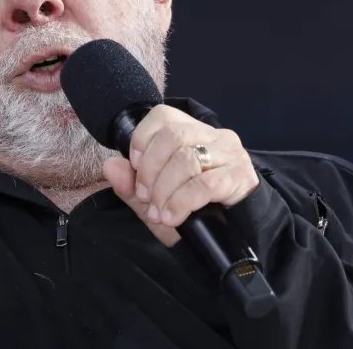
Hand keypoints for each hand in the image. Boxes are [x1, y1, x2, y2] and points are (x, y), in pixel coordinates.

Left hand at [102, 105, 258, 245]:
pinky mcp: (241, 177)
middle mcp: (214, 137)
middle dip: (150, 170)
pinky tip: (173, 217)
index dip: (142, 140)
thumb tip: (110, 166)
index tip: (135, 168)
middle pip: (173, 136)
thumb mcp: (156, 202)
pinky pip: (205, 183)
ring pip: (187, 158)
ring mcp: (231, 154)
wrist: (235, 236)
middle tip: (146, 197)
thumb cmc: (195, 213)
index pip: (163, 116)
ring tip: (159, 213)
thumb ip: (131, 185)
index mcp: (193, 132)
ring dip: (164, 190)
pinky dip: (182, 202)